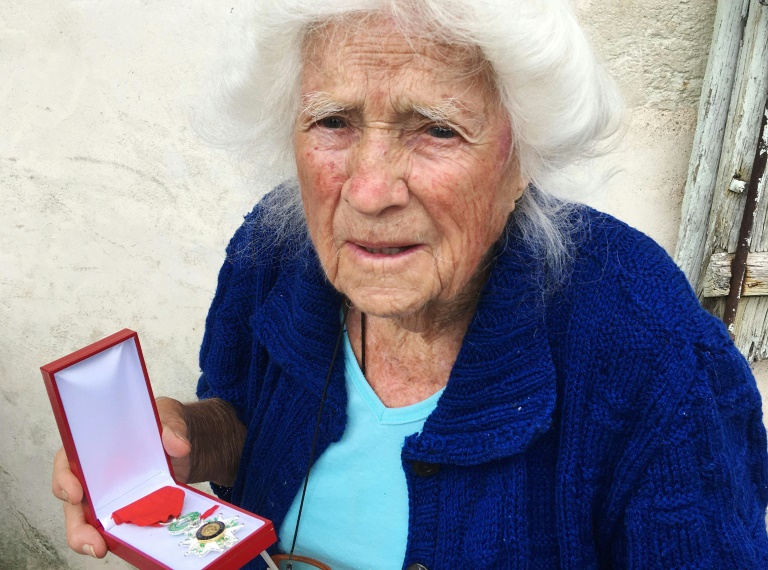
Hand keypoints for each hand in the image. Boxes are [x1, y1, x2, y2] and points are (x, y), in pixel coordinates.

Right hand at [51, 397, 191, 557]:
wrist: (184, 443)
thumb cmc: (163, 424)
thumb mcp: (167, 416)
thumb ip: (171, 427)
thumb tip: (178, 445)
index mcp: (93, 447)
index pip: (67, 463)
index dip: (65, 480)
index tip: (76, 494)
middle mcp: (94, 475)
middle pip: (74, 502)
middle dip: (77, 526)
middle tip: (90, 542)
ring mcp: (109, 495)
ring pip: (90, 521)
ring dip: (91, 538)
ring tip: (101, 549)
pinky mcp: (127, 509)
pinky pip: (117, 526)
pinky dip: (119, 537)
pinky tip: (128, 546)